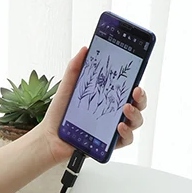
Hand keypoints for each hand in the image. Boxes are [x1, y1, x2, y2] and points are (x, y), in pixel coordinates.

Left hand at [39, 46, 147, 164]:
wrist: (49, 137)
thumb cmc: (59, 114)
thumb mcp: (68, 87)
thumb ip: (75, 68)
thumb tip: (85, 49)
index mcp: (107, 98)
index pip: (127, 89)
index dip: (136, 81)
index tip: (137, 73)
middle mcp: (113, 113)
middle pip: (138, 104)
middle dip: (141, 97)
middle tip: (136, 91)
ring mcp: (113, 129)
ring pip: (136, 121)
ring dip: (136, 114)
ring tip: (126, 109)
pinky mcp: (110, 144)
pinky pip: (126, 140)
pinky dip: (126, 133)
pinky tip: (119, 127)